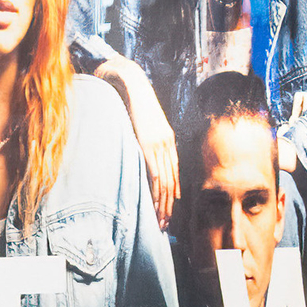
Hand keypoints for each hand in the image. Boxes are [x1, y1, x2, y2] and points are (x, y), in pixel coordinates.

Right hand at [101, 56, 179, 216]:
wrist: (133, 83)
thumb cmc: (134, 103)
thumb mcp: (143, 124)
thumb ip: (143, 140)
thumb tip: (138, 154)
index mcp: (167, 141)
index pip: (173, 173)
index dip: (172, 193)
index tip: (170, 210)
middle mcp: (168, 144)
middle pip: (172, 181)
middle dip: (169, 204)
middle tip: (167, 224)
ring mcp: (160, 144)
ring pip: (166, 180)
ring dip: (164, 202)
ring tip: (162, 220)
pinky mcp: (150, 142)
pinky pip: (156, 170)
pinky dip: (158, 188)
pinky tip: (157, 202)